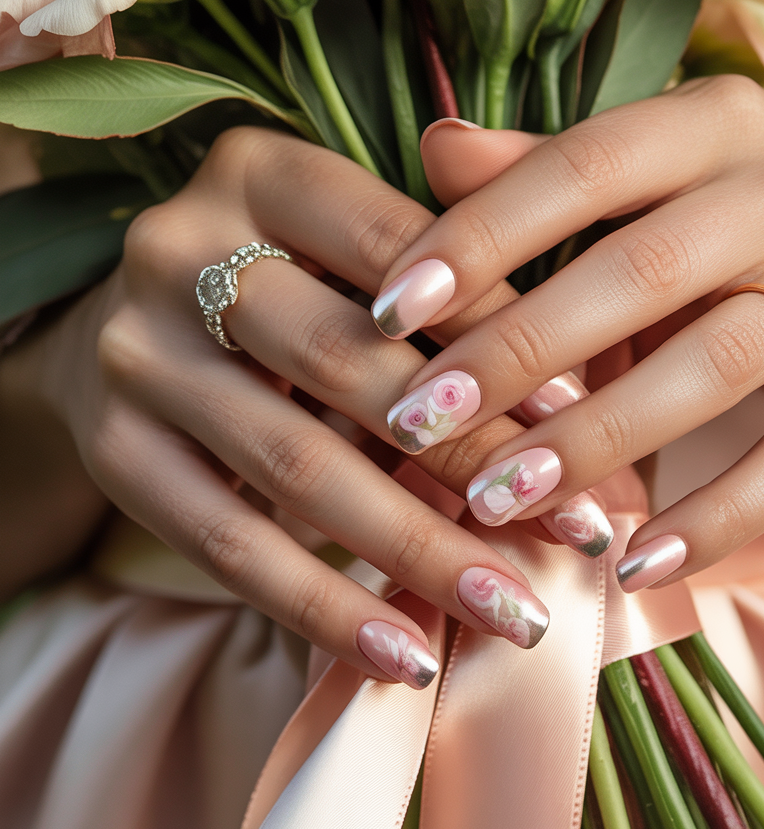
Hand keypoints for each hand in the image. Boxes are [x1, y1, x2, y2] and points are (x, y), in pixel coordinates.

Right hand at [6, 127, 579, 685]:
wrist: (121, 331)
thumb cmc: (285, 291)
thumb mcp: (350, 260)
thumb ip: (448, 294)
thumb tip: (583, 407)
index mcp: (257, 172)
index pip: (396, 244)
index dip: (494, 330)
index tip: (585, 416)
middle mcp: (177, 248)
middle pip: (346, 363)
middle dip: (475, 456)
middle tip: (581, 529)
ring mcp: (133, 354)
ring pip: (296, 466)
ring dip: (418, 551)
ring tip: (514, 612)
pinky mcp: (112, 451)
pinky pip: (228, 545)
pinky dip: (324, 609)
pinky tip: (406, 655)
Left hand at [374, 76, 763, 587]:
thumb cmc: (753, 206)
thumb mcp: (668, 163)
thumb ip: (552, 165)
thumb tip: (435, 150)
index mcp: (717, 123)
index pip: (583, 167)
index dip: (480, 234)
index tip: (386, 308)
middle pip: (641, 275)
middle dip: (518, 351)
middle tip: (415, 421)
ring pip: (706, 372)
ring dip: (593, 443)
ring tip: (494, 500)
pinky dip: (712, 520)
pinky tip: (631, 565)